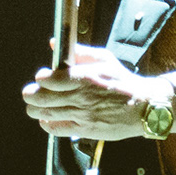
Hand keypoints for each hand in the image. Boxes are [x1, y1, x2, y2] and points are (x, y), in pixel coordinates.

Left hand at [22, 45, 175, 140]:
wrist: (144, 106)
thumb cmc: (124, 81)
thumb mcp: (104, 59)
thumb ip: (78, 52)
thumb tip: (54, 44)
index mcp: (84, 77)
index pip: (49, 79)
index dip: (41, 78)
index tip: (43, 76)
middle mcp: (80, 97)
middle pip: (41, 98)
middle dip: (31, 94)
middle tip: (32, 91)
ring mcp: (81, 115)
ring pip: (44, 113)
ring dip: (36, 109)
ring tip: (38, 104)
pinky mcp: (84, 129)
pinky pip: (56, 128)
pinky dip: (46, 123)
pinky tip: (48, 118)